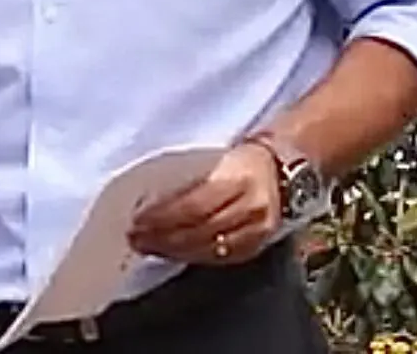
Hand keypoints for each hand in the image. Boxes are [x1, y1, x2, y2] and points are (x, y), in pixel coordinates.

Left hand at [127, 143, 281, 265]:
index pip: (194, 205)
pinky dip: (195, 257)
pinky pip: (223, 259)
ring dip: (174, 251)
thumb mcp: (215, 158)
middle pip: (200, 230)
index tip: (138, 219)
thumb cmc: (238, 158)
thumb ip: (188, 179)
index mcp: (237, 179)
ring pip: (210, 249)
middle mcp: (251, 206)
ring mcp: (258, 230)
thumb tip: (150, 200)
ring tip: (149, 248)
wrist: (281, 167)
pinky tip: (175, 254)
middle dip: (163, 238)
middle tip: (136, 238)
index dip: (163, 217)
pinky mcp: (259, 245)